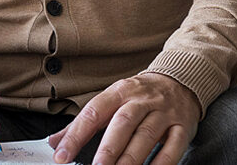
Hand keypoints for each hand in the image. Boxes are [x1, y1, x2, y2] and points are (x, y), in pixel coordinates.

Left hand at [48, 73, 200, 164]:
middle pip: (123, 123)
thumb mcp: (112, 100)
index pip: (94, 111)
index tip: (61, 154)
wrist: (181, 80)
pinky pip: (174, 146)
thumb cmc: (140, 96)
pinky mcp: (182, 127)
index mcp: (120, 91)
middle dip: (108, 148)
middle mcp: (142, 100)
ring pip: (146, 135)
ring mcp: (164, 113)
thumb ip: (85, 122)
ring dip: (131, 158)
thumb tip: (55, 142)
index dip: (76, 134)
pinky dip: (162, 162)